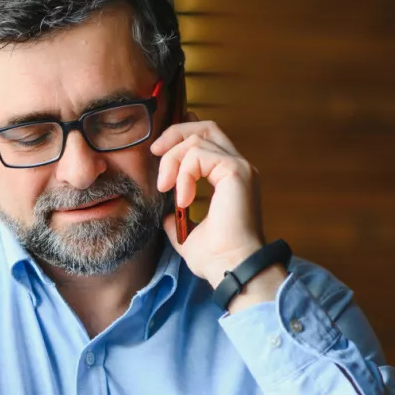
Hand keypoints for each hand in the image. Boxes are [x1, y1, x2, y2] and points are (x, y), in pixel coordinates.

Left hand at [150, 112, 265, 287]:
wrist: (230, 267)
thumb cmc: (216, 256)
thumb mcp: (187, 233)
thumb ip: (178, 218)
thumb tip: (166, 214)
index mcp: (231, 178)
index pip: (208, 139)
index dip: (181, 138)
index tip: (157, 153)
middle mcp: (238, 168)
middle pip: (206, 127)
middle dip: (175, 134)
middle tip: (155, 152)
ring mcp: (239, 168)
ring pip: (198, 139)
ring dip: (173, 160)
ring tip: (166, 189)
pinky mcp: (236, 171)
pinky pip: (199, 155)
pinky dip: (183, 174)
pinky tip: (183, 199)